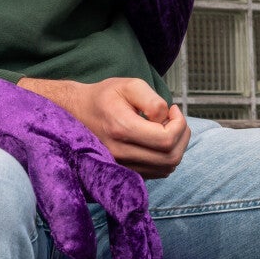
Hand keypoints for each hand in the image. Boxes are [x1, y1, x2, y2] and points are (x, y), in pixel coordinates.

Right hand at [21, 76, 190, 176]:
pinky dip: (167, 157)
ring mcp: (122, 166)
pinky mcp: (125, 172)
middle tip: (173, 118)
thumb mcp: (129, 85)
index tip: (172, 109)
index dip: (179, 124)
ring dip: (177, 147)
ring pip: (167, 168)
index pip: (165, 140)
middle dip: (182, 135)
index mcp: (121, 128)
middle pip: (170, 157)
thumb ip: (152, 100)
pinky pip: (158, 172)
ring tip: (167, 128)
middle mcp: (121, 152)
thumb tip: (165, 119)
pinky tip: (159, 140)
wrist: (77, 112)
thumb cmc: (105, 96)